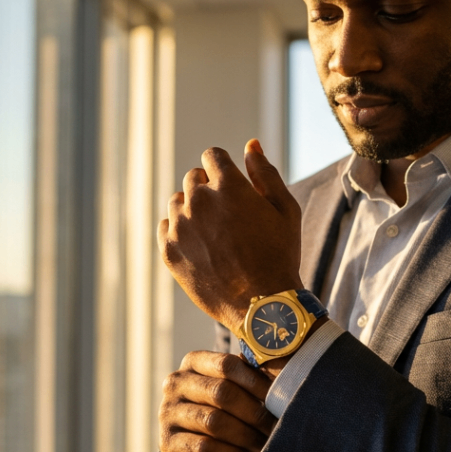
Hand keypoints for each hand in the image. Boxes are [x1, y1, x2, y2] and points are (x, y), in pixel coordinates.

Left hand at [158, 140, 303, 331]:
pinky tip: (199, 245)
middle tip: (227, 216)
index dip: (223, 168)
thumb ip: (265, 174)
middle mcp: (199, 200)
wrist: (261, 306)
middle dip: (208, 188)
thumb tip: (251, 145)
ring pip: (177, 201)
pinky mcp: (168, 251)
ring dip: (192, 208)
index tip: (230, 186)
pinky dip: (178, 231)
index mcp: (228, 185)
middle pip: (193, 178)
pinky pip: (165, 227)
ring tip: (214, 232)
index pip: (212, 156)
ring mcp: (180, 227)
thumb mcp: (285, 209)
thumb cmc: (279, 255)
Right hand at [159, 351, 276, 451]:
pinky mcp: (168, 442)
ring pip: (213, 422)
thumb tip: (284, 374)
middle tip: (276, 426)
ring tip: (266, 445)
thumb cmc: (216, 410)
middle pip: (221, 393)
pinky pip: (205, 448)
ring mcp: (168, 413)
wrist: (186, 449)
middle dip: (254, 412)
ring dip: (246, 436)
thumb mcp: (229, 389)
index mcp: (193, 362)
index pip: (226, 364)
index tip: (279, 397)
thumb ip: (248, 378)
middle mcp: (175, 383)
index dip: (256, 381)